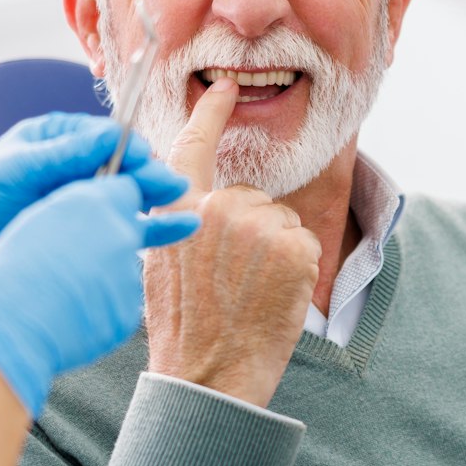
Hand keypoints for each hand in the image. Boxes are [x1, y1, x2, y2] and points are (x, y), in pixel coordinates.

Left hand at [0, 113, 188, 319]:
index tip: (148, 162)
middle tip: (174, 189)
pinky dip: (147, 230)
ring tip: (185, 211)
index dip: (130, 149)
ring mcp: (74, 204)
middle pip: (121, 167)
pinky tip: (177, 232)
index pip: (105, 138)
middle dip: (149, 176)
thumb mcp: (12, 171)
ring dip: (154, 202)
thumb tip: (111, 135)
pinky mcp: (77, 237)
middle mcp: (69, 170)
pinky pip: (119, 229)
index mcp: (52, 142)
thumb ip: (62, 154)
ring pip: (125, 198)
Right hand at [0, 176, 198, 416]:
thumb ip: (79, 205)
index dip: (111, 199)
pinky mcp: (128, 312)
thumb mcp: (38, 218)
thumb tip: (108, 207)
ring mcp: (127, 276)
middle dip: (108, 238)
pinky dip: (101, 306)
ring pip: (121, 269)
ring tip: (61, 290)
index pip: (125, 187)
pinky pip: (119, 303)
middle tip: (72, 256)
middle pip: (127, 228)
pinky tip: (69, 311)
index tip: (97, 212)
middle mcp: (119, 233)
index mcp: (93, 201)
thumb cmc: (10, 268)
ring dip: (103, 274)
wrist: (6, 325)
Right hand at [143, 79, 320, 408]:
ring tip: (249, 294)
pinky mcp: (292, 247)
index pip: (193, 146)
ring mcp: (256, 226)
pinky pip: (305, 243)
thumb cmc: (184, 332)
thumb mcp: (160, 268)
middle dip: (252, 232)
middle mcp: (215, 209)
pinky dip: (298, 270)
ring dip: (276, 253)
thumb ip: (179, 225)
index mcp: (176, 211)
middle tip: (233, 284)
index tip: (224, 88)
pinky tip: (273, 298)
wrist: (208, 378)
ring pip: (282, 222)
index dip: (210, 112)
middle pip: (252, 198)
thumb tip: (200, 206)